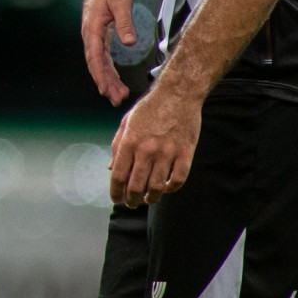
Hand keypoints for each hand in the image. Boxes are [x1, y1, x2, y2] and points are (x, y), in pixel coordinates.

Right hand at [82, 0, 140, 106]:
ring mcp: (94, 34)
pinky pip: (102, 56)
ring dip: (108, 78)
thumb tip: (129, 43)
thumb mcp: (121, 3)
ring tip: (120, 94)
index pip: (94, 57)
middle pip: (96, 63)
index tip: (106, 91)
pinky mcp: (100, 33)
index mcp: (92, 27)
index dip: (100, 75)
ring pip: (99, 61)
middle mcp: (90, 33)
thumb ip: (125, 23)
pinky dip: (109, 68)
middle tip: (117, 99)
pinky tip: (116, 79)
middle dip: (106, 82)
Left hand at [109, 86, 199, 207]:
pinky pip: (178, 180)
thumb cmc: (149, 108)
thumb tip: (111, 168)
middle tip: (132, 203)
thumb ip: (117, 145)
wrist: (177, 94)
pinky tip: (166, 188)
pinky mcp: (185, 153)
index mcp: (129, 142)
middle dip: (132, 199)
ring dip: (151, 198)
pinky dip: (171, 189)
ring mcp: (167, 152)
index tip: (116, 199)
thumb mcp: (126, 122)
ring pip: (157, 187)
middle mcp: (147, 150)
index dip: (116, 192)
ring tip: (148, 199)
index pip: (118, 175)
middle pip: (136, 186)